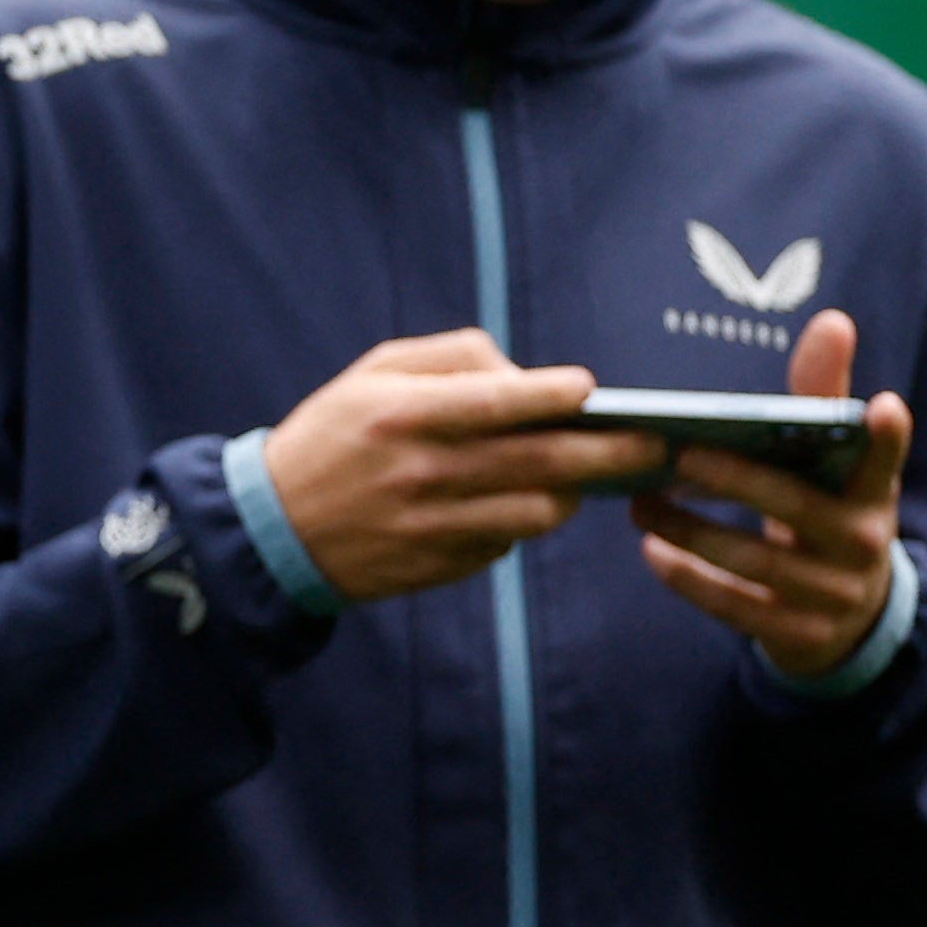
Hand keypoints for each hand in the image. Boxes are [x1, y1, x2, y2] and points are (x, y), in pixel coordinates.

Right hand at [261, 329, 666, 603]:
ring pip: (535, 512)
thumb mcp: (372, 374)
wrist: (272, 530)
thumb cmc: (332, 436)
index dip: (553, 396)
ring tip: (586, 478)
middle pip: (537, 463)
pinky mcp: (437, 567)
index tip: (593, 391)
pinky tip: (519, 505)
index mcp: (403, 414)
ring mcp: (431, 527)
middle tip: (654, 445)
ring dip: (572, 494)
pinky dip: (522, 522)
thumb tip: (524, 374)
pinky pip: (504, 543)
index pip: (497, 402)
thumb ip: (449, 359)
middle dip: (607, 453)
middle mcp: (421, 472)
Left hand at [629, 310, 911, 679]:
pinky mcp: (797, 634)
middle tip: (680, 455)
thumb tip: (833, 321)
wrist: (846, 619)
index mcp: (873, 493)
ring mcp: (832, 594)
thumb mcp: (836, 466)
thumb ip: (824, 397)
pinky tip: (653, 550)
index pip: (883, 460)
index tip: (885, 407)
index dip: (887, 437)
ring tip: (641, 503)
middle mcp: (862, 543)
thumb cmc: (828, 514)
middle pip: (794, 507)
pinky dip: (689, 577)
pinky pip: (736, 606)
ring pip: (755, 561)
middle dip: (737, 481)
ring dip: (691, 530)